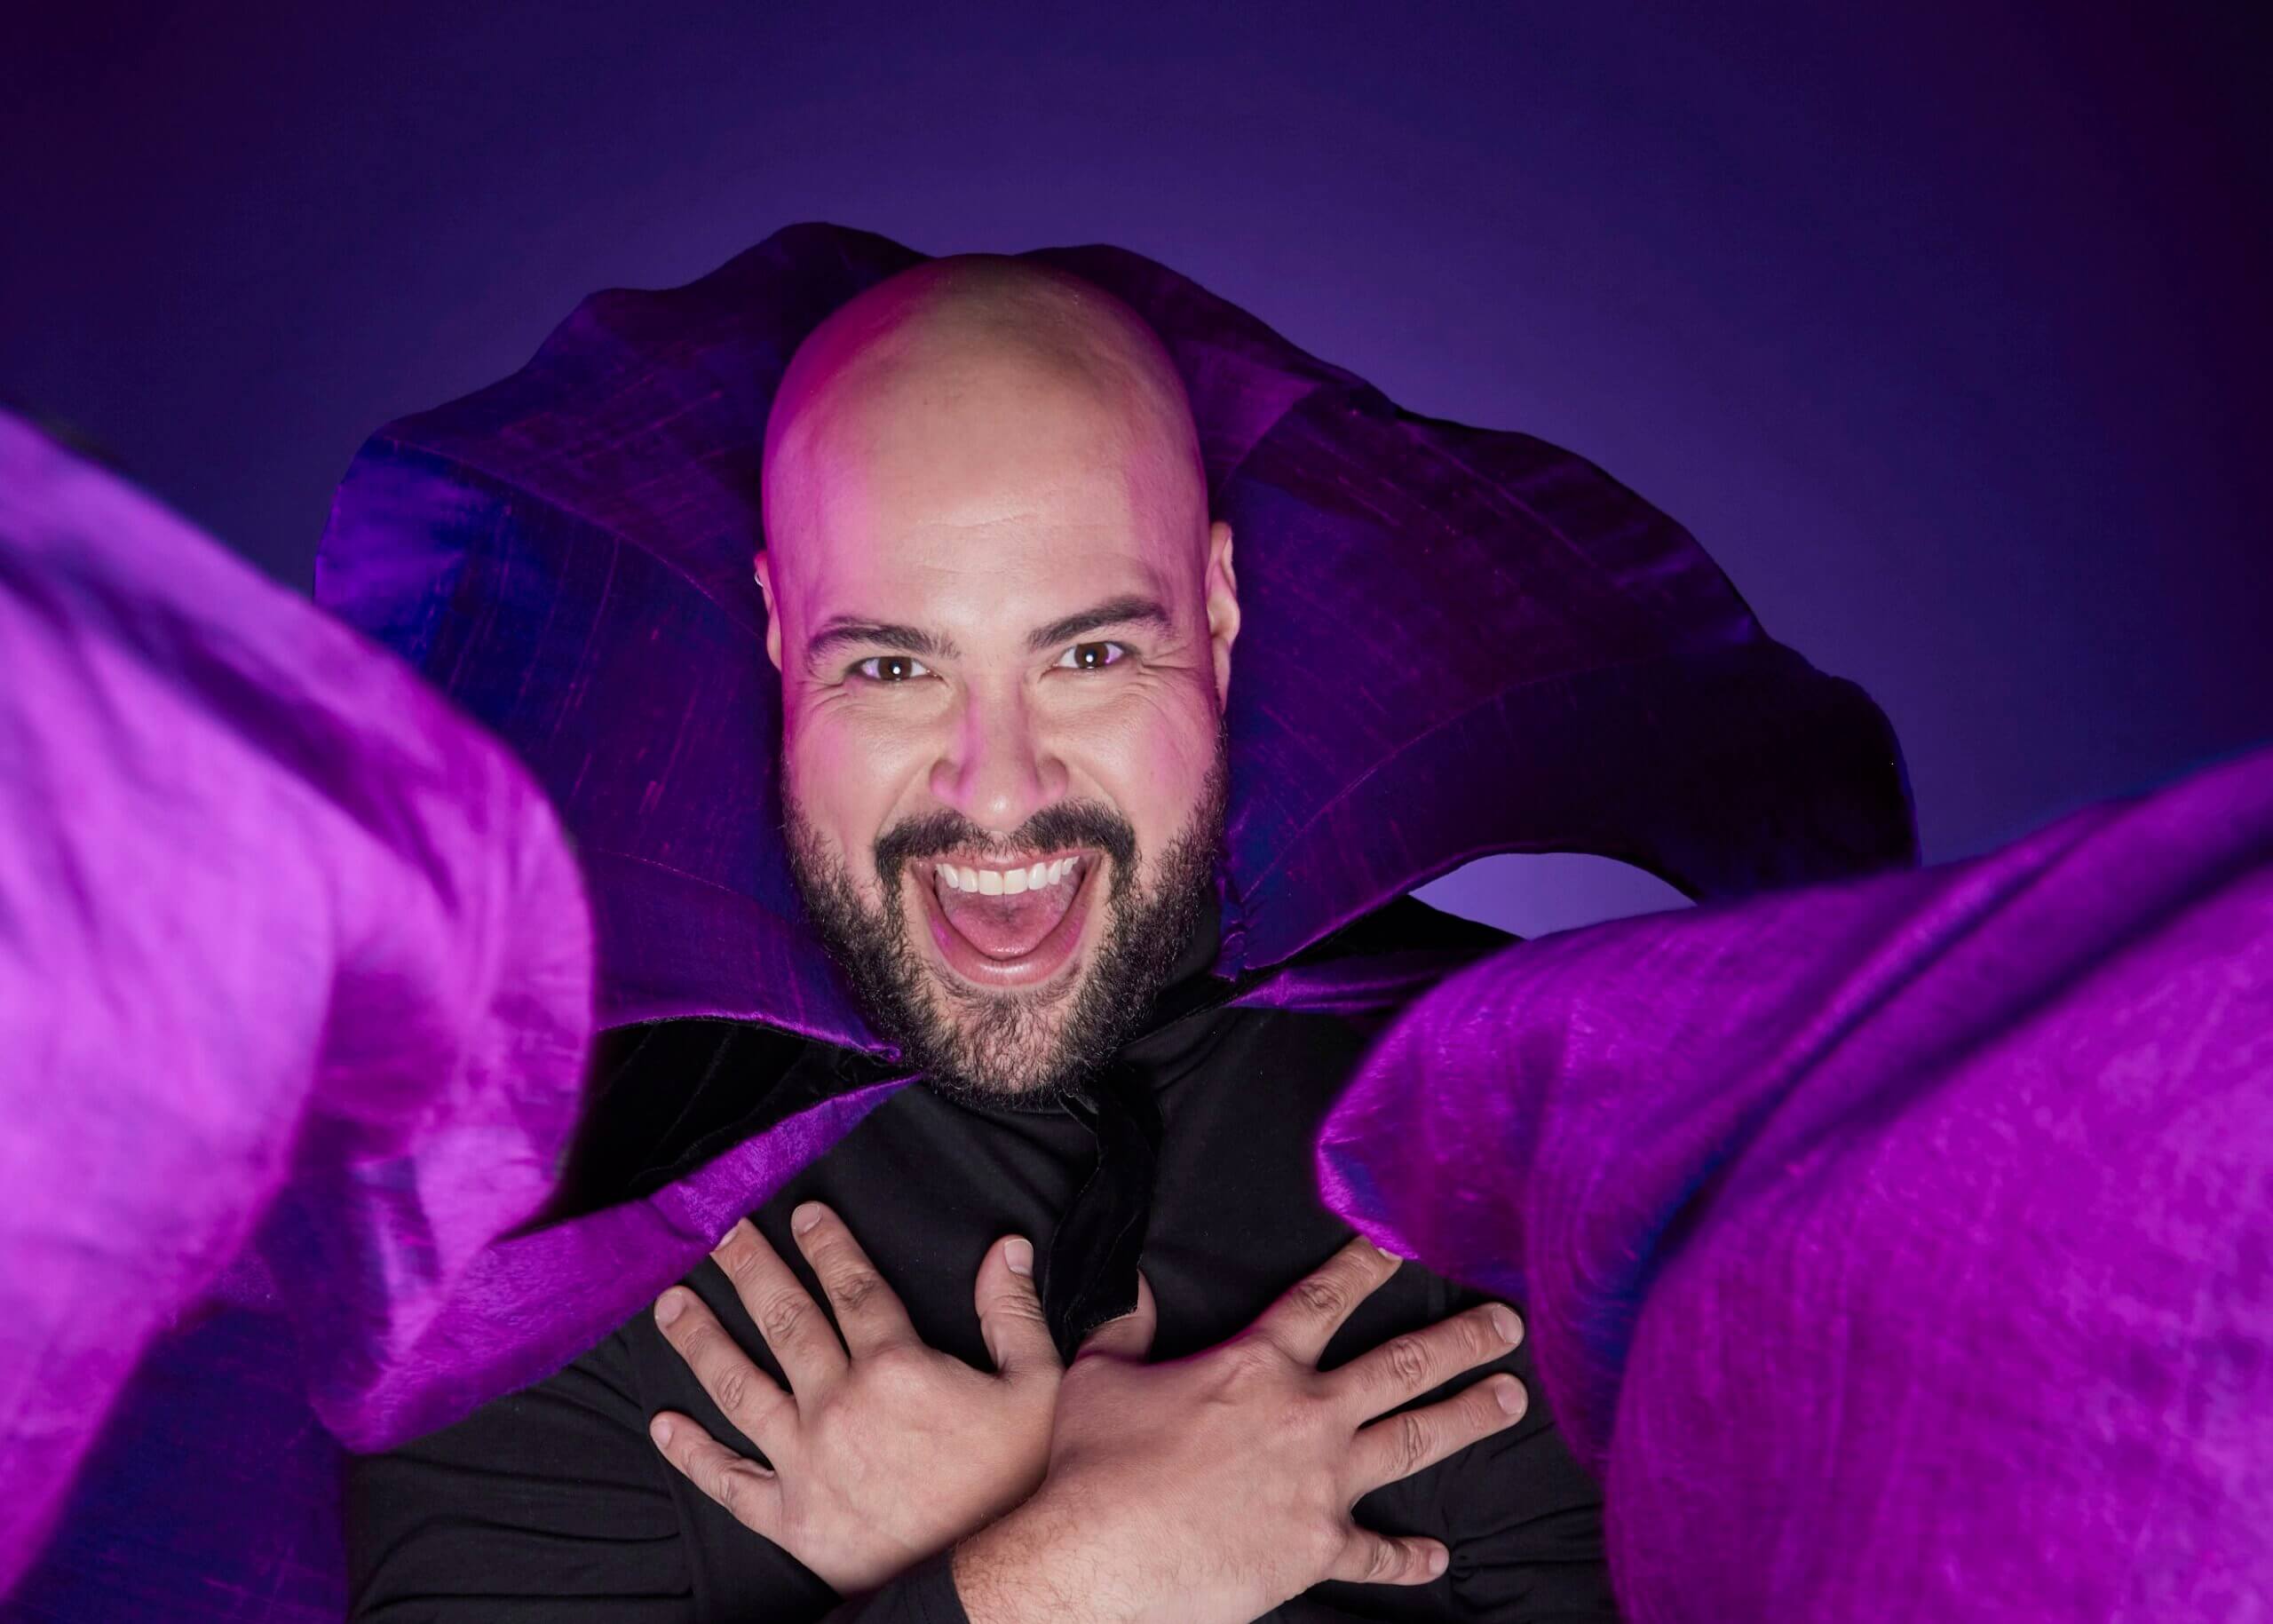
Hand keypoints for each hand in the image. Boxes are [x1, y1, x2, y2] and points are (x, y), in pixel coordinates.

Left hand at [649, 1202, 1059, 1594]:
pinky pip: (728, 1481)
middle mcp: (839, 1405)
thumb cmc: (1017, 1486)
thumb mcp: (1038, 1389)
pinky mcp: (789, 1518)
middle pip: (784, 1320)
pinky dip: (691, 1453)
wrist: (989, 1585)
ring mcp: (806, 1462)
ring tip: (669, 1303)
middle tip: (715, 1231)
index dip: (827, 1245)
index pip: (853, 1287)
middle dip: (748, 1269)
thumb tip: (1005, 1248)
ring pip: (739, 1386)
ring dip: (700, 1340)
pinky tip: (662, 1425)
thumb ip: (1014, 1313)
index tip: (801, 1214)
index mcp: (897, 1367)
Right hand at [952, 1237, 1526, 1623]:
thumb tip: (1136, 1282)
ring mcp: (1322, 1484)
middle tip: (1507, 1323)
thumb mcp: (1099, 1374)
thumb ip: (1128, 1323)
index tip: (1406, 1240)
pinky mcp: (1319, 1549)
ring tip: (1510, 1399)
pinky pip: (1378, 1554)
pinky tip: (1438, 1557)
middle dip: (1460, 1339)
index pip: (1325, 1298)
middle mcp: (1306, 1415)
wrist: (1100, 1559)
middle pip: (1401, 1365)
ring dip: (1469, 1418)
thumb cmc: (1094, 1466)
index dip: (1367, 1263)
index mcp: (1257, 1365)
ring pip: (1415, 1441)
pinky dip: (1409, 1558)